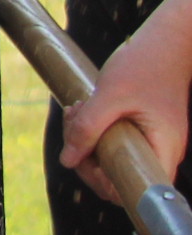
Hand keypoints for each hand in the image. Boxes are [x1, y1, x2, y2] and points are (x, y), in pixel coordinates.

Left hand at [64, 36, 191, 206]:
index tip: (85, 155)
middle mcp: (162, 153)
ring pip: (114, 158)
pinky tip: (84, 108)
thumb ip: (88, 128)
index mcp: (163, 151)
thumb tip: (67, 160)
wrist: (166, 43)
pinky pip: (116, 142)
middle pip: (119, 176)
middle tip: (73, 122)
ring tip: (76, 110)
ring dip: (87, 138)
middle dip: (87, 155)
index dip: (104, 182)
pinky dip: (96, 129)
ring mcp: (154, 142)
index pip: (135, 191)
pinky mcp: (144, 131)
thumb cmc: (144, 66)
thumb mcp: (110, 96)